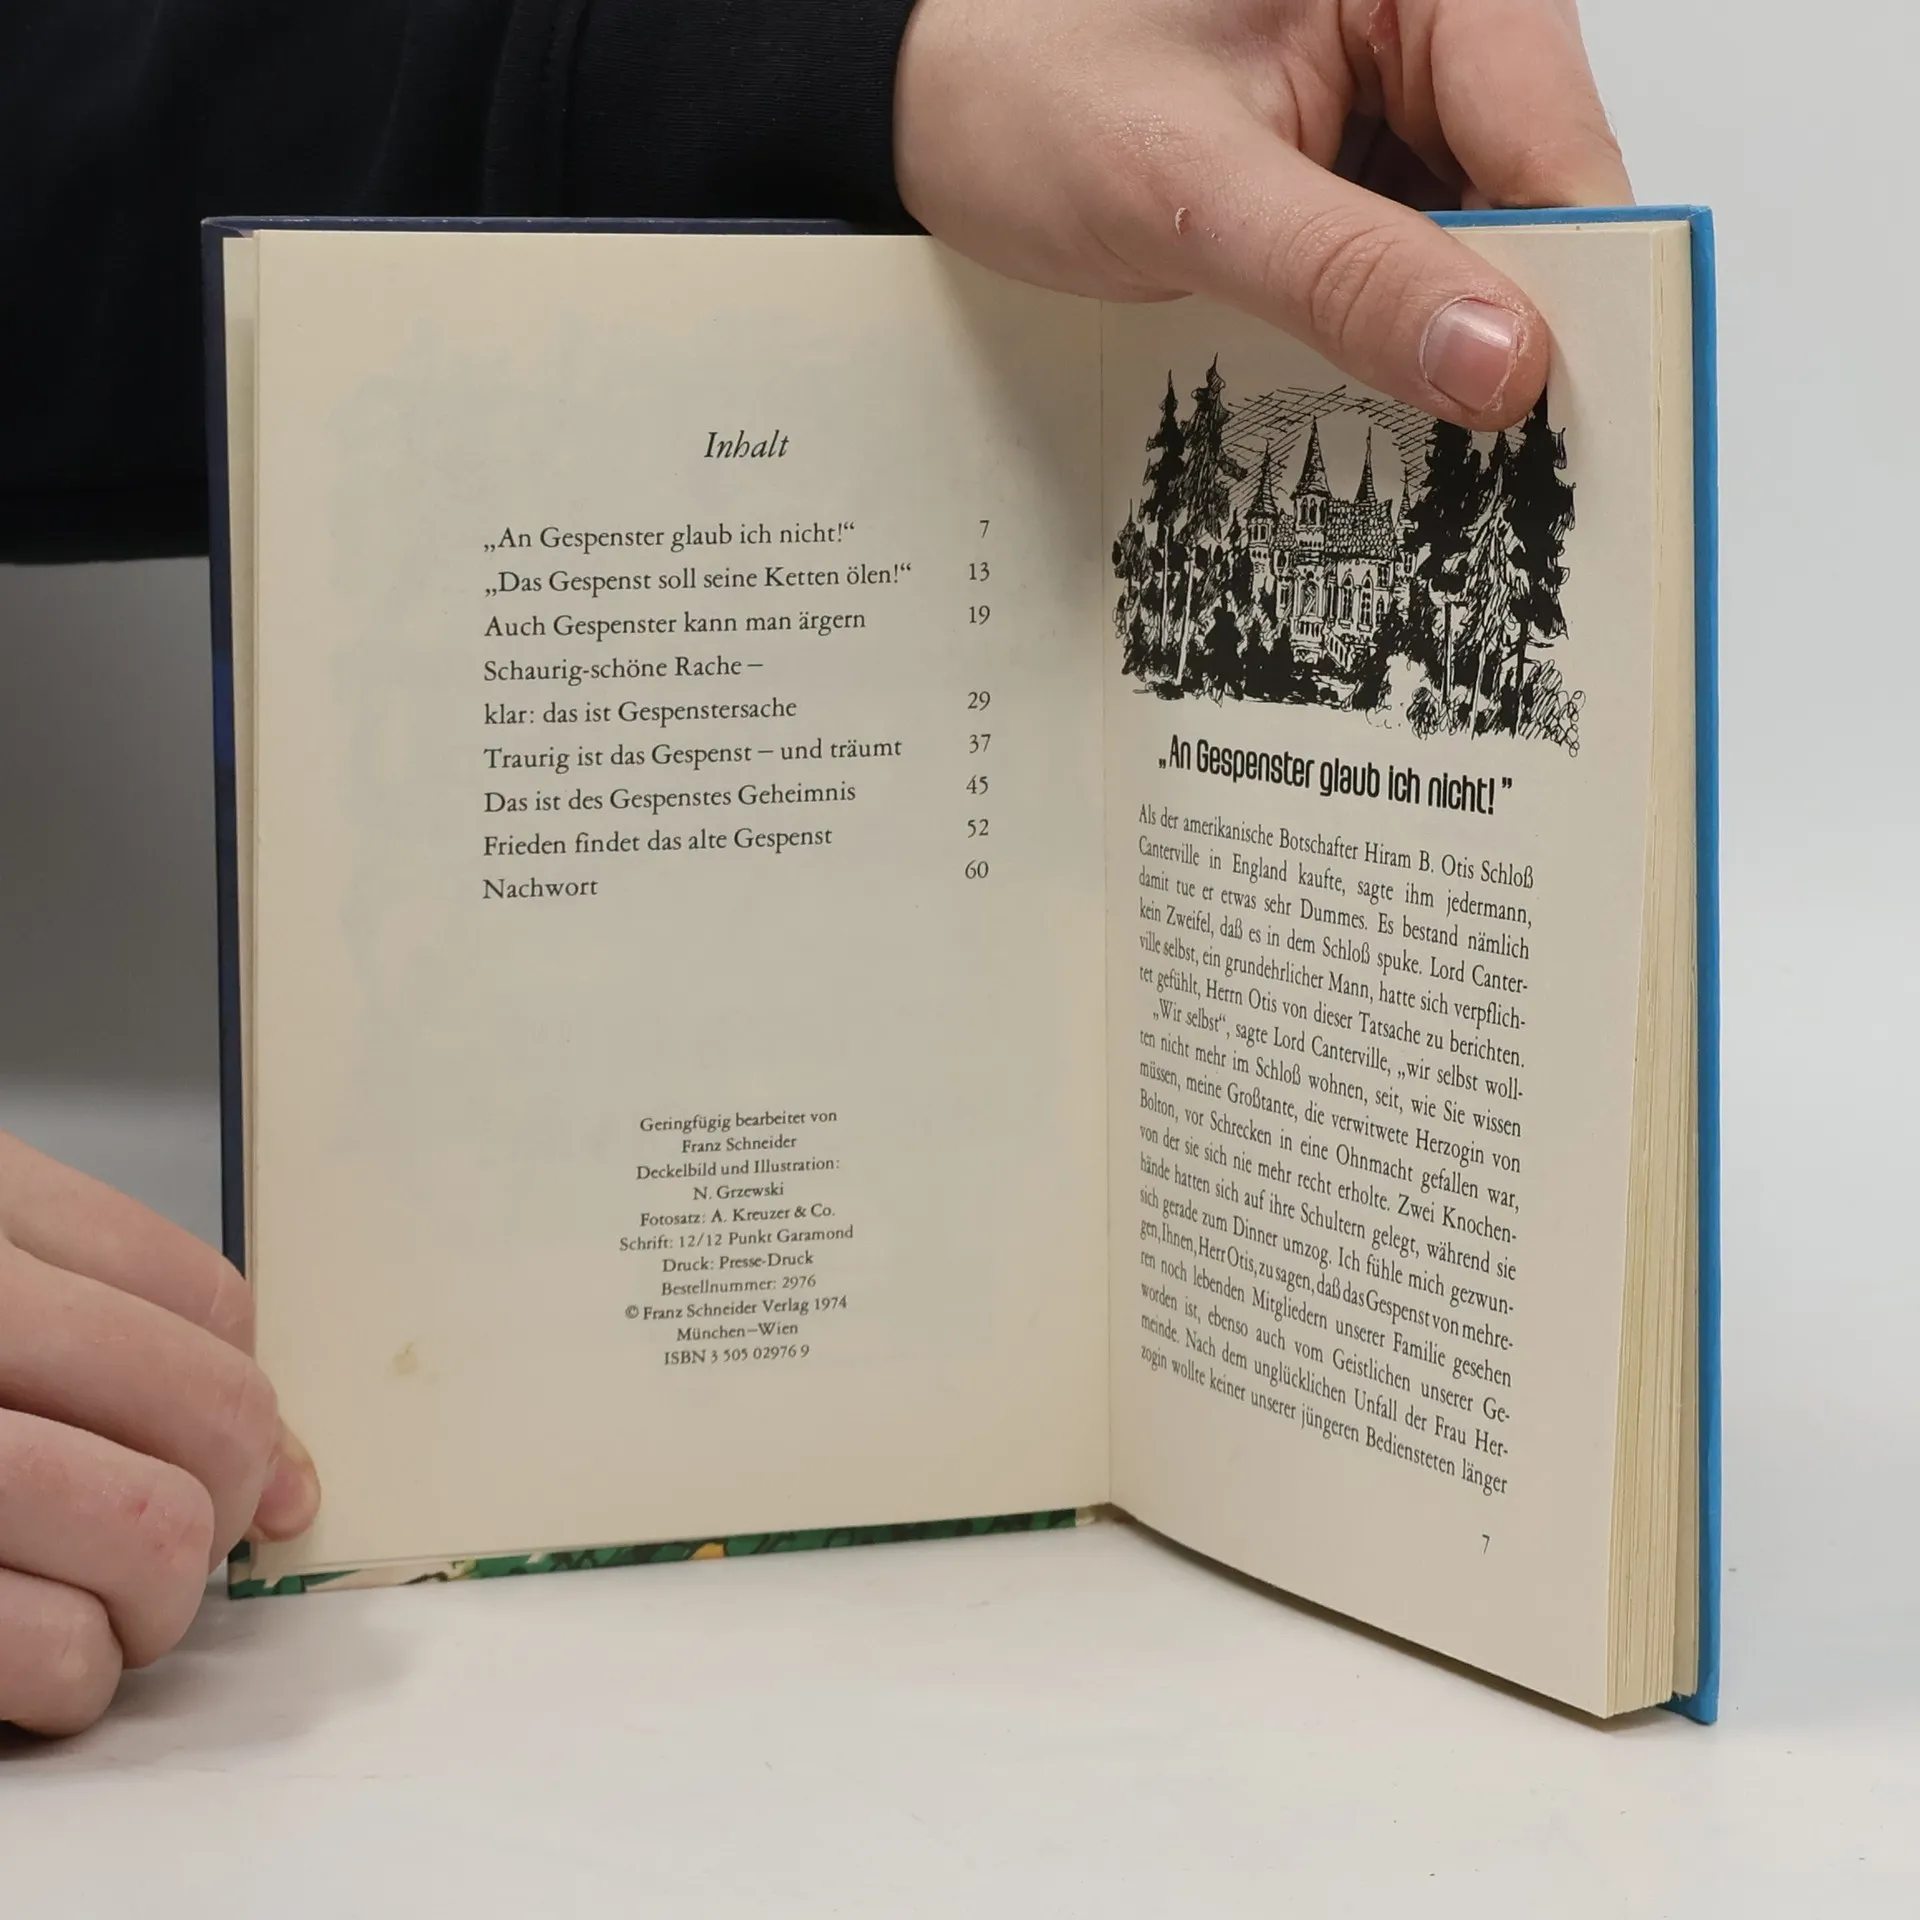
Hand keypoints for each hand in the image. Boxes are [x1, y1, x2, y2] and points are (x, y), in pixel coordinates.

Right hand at [0, 1132, 318, 1734]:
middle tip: (176, 1534)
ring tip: (112, 1604)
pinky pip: (43, 1651)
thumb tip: (285, 1475)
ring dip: (158, 1600)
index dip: (242, 1395)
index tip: (227, 1449)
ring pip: (147, 1536)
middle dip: (220, 1502)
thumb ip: (114, 1330)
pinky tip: (39, 1654)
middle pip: (204, 1419)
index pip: (206, 1306)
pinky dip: (72, 1674)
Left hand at [895, 0, 1630, 427]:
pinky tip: (1375, 395)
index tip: (1570, 417)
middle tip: (1488, 461)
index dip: (1578, 284)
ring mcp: (1395, 94)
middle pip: (1535, 193)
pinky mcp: (1356, 161)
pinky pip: (1413, 257)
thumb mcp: (1187, 192)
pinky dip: (1398, 331)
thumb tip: (1497, 360)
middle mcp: (1427, 21)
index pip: (1554, 135)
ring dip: (1450, 341)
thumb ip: (1345, 274)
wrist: (935, 108)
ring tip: (1422, 443)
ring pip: (1481, 240)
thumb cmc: (1027, 93)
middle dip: (1509, 324)